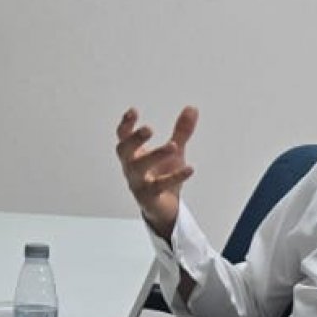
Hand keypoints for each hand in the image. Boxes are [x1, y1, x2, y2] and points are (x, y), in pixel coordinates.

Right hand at [115, 106, 197, 237]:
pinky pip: (159, 186)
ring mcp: (138, 183)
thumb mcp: (174, 151)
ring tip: (172, 146)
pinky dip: (174, 177)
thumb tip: (192, 109)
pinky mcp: (149, 197)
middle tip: (148, 129)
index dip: (126, 125)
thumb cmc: (163, 175)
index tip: (133, 111)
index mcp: (134, 155)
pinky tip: (189, 169)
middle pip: (124, 151)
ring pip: (138, 169)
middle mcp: (131, 168)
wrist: (164, 208)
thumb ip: (181, 131)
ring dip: (154, 155)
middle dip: (134, 139)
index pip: (123, 137)